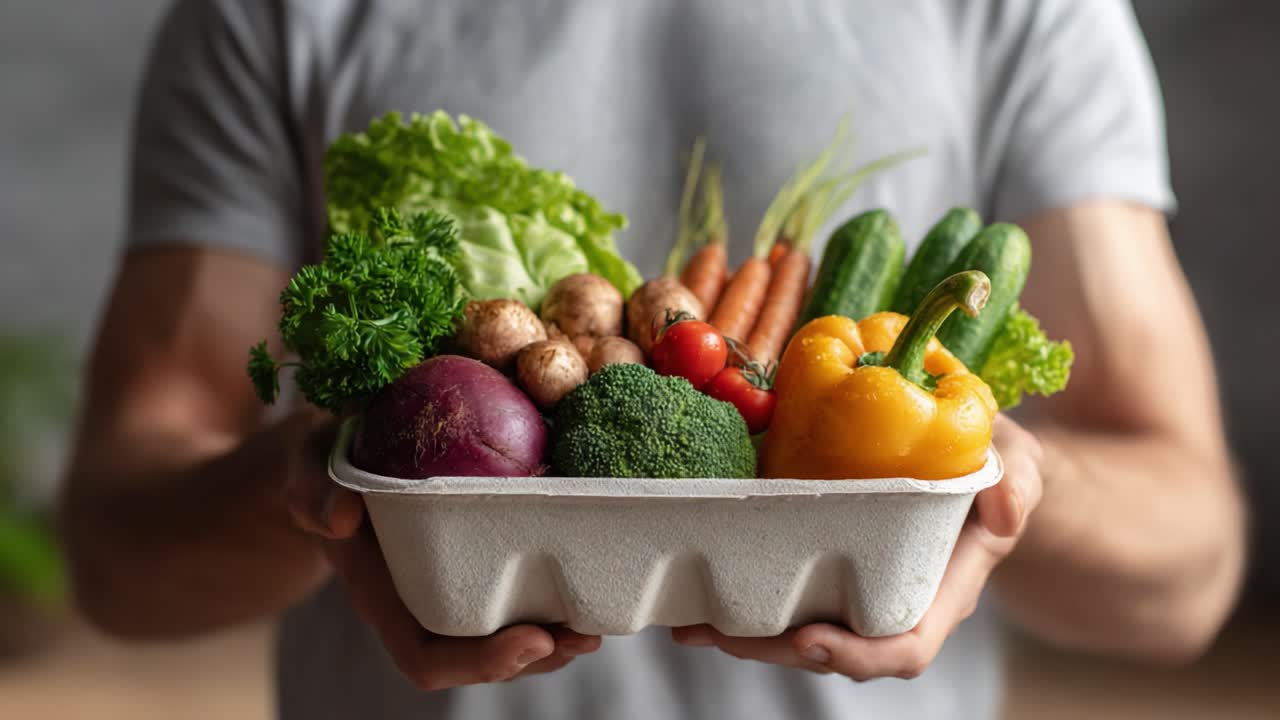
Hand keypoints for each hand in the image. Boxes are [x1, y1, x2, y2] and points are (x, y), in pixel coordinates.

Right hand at [277, 408, 600, 689]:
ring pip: (503, 635)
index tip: (533, 640)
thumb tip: (338, 518)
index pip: (425, 656)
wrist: (332, 451)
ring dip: (553, 640)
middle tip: (585, 638)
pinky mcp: (473, 557)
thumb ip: (311, 489)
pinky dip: (552, 597)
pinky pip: (514, 594)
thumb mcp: (303, 463)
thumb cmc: (317, 459)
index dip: (479, 662)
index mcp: (380, 592)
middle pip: (478, 659)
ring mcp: (447, 584)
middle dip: (533, 658)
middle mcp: (418, 599)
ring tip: (596, 628)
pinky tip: (589, 577)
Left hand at [671, 414, 1042, 679]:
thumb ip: (1018, 480)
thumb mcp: (1018, 460)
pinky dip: (737, 592)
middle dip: (773, 650)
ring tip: (689, 621)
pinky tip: (692, 582)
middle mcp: (891, 600)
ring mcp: (853, 585)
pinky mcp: (822, 559)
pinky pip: (780, 588)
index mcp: (939, 592)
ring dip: (741, 633)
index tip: (810, 640)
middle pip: (832, 650)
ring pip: (796, 628)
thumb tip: (1003, 506)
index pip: (903, 648)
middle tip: (720, 633)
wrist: (962, 450)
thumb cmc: (993, 460)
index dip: (858, 655)